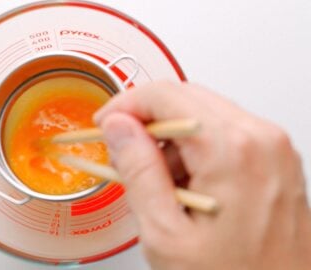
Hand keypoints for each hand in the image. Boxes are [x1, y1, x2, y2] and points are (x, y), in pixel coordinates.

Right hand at [94, 81, 310, 269]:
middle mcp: (261, 138)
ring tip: (159, 186)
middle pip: (186, 99)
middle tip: (123, 152)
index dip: (126, 105)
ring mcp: (273, 148)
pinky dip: (196, 152)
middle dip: (147, 122)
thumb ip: (138, 170)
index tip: (105, 125)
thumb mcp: (166, 232)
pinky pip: (225, 135)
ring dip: (171, 141)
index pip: (165, 96)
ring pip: (204, 116)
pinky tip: (186, 189)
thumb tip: (119, 128)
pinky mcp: (275, 160)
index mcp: (231, 150)